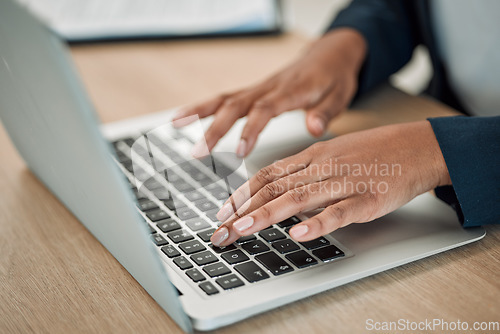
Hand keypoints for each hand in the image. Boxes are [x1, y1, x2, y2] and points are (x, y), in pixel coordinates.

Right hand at [172, 28, 366, 157]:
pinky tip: (186, 116)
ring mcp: (259, 88)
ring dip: (200, 112)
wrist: (330, 53)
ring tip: (175, 125)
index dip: (251, 130)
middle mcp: (270, 87)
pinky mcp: (255, 91)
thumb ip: (326, 112)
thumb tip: (314, 128)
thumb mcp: (340, 95)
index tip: (239, 152)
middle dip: (215, 129)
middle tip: (197, 152)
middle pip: (237, 105)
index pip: (265, 110)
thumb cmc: (335, 77)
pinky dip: (205, 107)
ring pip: (225, 98)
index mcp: (291, 91)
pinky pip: (227, 97)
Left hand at [210, 121, 451, 245]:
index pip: (267, 174)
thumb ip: (305, 172)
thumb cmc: (374, 152)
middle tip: (220, 231)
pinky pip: (339, 211)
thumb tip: (278, 192)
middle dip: (242, 210)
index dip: (241, 193)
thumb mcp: (333, 154)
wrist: (417, 147)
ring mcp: (344, 182)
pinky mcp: (368, 198)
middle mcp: (322, 167)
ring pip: (298, 198)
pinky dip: (317, 222)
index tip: (223, 211)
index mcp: (312, 156)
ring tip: (242, 230)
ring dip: (266, 215)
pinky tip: (298, 234)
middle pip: (274, 188)